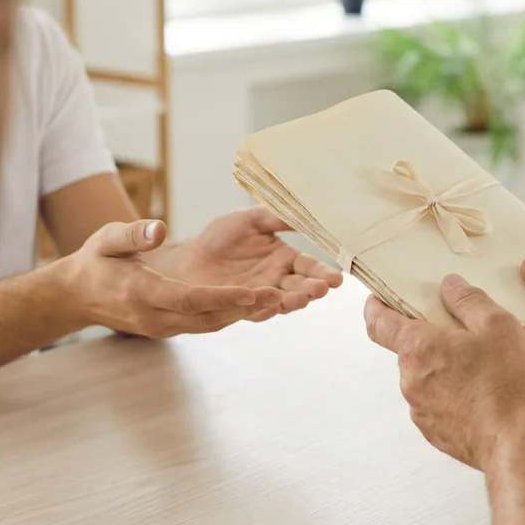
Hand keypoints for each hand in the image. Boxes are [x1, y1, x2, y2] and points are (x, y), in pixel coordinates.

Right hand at [59, 219, 283, 337]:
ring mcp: (163, 326)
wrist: (78, 295)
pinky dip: (231, 314)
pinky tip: (256, 303)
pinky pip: (204, 323)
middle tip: (281, 295)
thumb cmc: (95, 261)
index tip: (252, 292)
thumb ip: (133, 235)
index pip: (188, 299)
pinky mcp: (170, 325)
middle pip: (207, 317)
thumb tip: (158, 229)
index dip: (223, 297)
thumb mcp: (107, 239)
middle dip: (244, 308)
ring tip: (278, 299)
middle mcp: (155, 316)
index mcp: (141, 294)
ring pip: (210, 324)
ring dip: (243, 314)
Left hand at [152, 208, 342, 321]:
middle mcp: (277, 279)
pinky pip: (255, 311)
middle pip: (301, 286)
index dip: (323, 272)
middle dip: (313, 288)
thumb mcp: (249, 220)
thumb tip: (305, 213)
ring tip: (302, 298)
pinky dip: (265, 309)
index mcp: (284, 258)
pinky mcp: (240, 308)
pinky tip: (272, 306)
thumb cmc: (219, 238)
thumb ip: (275, 217)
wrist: (187, 260)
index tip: (337, 277)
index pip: (309, 266)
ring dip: (294, 301)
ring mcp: (260, 296)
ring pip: (282, 301)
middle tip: (323, 289)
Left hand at [365, 276, 524, 470]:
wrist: (520, 446)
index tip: (379, 299)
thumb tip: (449, 285)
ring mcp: (421, 410)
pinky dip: (452, 395)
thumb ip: (469, 300)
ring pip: (425, 378)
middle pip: (408, 349)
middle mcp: (410, 380)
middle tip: (462, 333)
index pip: (378, 322)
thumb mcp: (498, 325)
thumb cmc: (510, 385)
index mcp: (419, 349)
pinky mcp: (435, 432)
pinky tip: (482, 394)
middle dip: (430, 338)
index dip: (376, 307)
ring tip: (482, 368)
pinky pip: (437, 404)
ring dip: (444, 368)